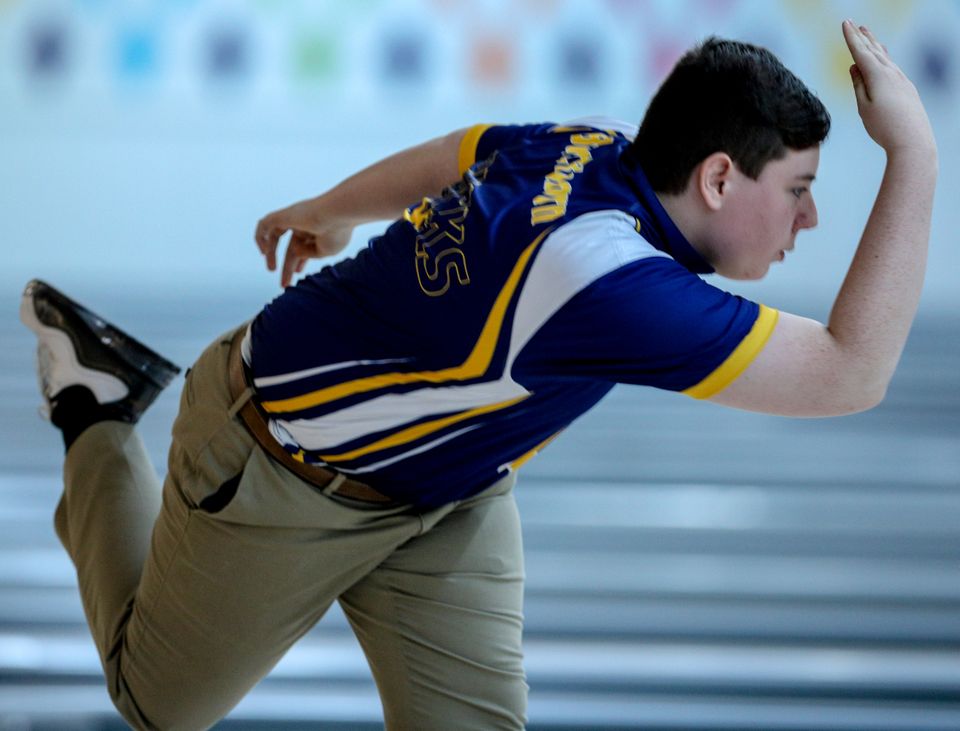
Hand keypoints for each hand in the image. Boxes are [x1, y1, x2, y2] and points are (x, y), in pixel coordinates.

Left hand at [255, 197, 352, 287]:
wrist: (337, 214)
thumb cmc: (336, 232)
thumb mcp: (326, 251)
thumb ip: (309, 254)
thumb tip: (295, 252)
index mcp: (317, 230)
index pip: (305, 246)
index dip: (300, 261)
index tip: (298, 273)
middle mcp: (305, 223)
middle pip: (291, 245)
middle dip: (288, 265)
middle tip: (285, 283)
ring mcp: (293, 218)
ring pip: (276, 235)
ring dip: (271, 253)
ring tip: (272, 270)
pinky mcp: (283, 215)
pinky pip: (265, 224)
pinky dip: (260, 237)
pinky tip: (263, 252)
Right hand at [843, 20, 935, 155]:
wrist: (912, 141)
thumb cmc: (884, 127)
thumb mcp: (864, 107)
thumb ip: (859, 85)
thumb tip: (855, 68)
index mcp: (878, 76)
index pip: (860, 52)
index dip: (851, 38)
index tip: (844, 23)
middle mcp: (892, 73)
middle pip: (874, 50)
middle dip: (863, 37)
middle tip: (854, 24)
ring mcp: (902, 80)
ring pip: (885, 57)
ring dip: (875, 44)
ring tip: (868, 35)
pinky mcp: (907, 88)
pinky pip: (893, 66)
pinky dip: (885, 57)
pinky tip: (884, 57)